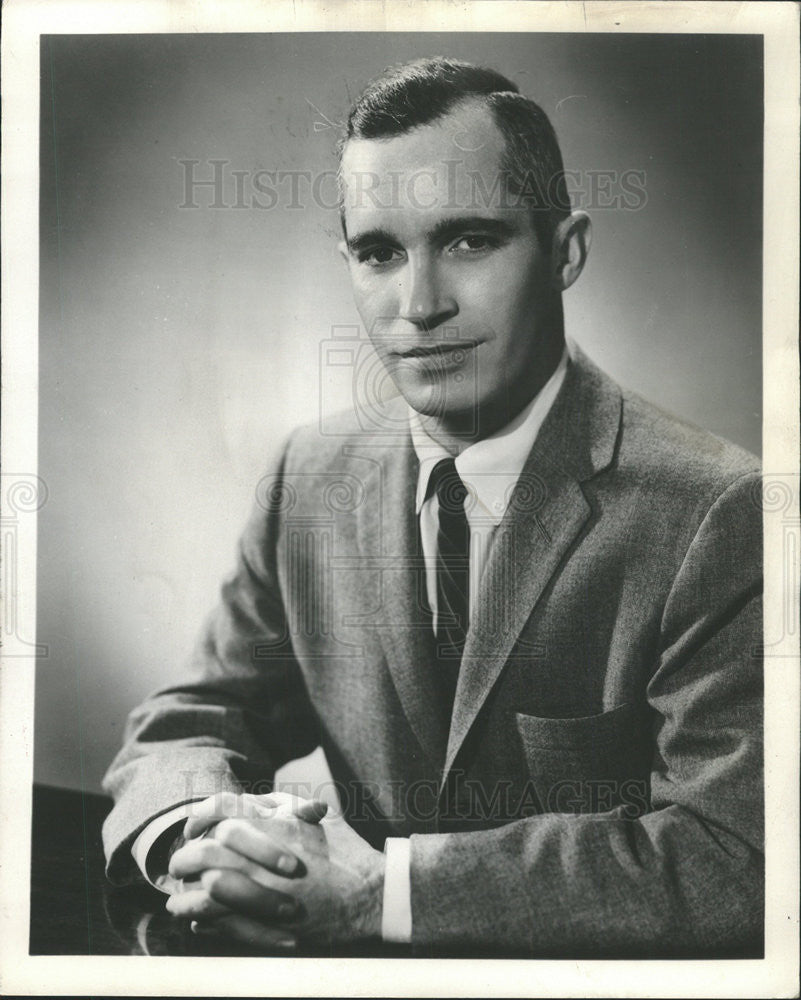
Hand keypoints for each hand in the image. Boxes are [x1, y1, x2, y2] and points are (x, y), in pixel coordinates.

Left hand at [167, 795, 385, 948]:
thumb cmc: (343, 850)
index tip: (193, 829)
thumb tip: (247, 801)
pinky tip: (197, 923)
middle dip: (184, 858)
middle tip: (178, 865)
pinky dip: (203, 923)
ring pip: (204, 892)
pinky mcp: (265, 923)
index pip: (221, 808)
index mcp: (273, 823)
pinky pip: (221, 924)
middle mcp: (261, 855)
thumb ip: (278, 803)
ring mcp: (261, 891)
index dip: (200, 816)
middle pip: (204, 851)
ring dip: (185, 898)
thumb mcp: (315, 814)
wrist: (367, 894)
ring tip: (176, 902)